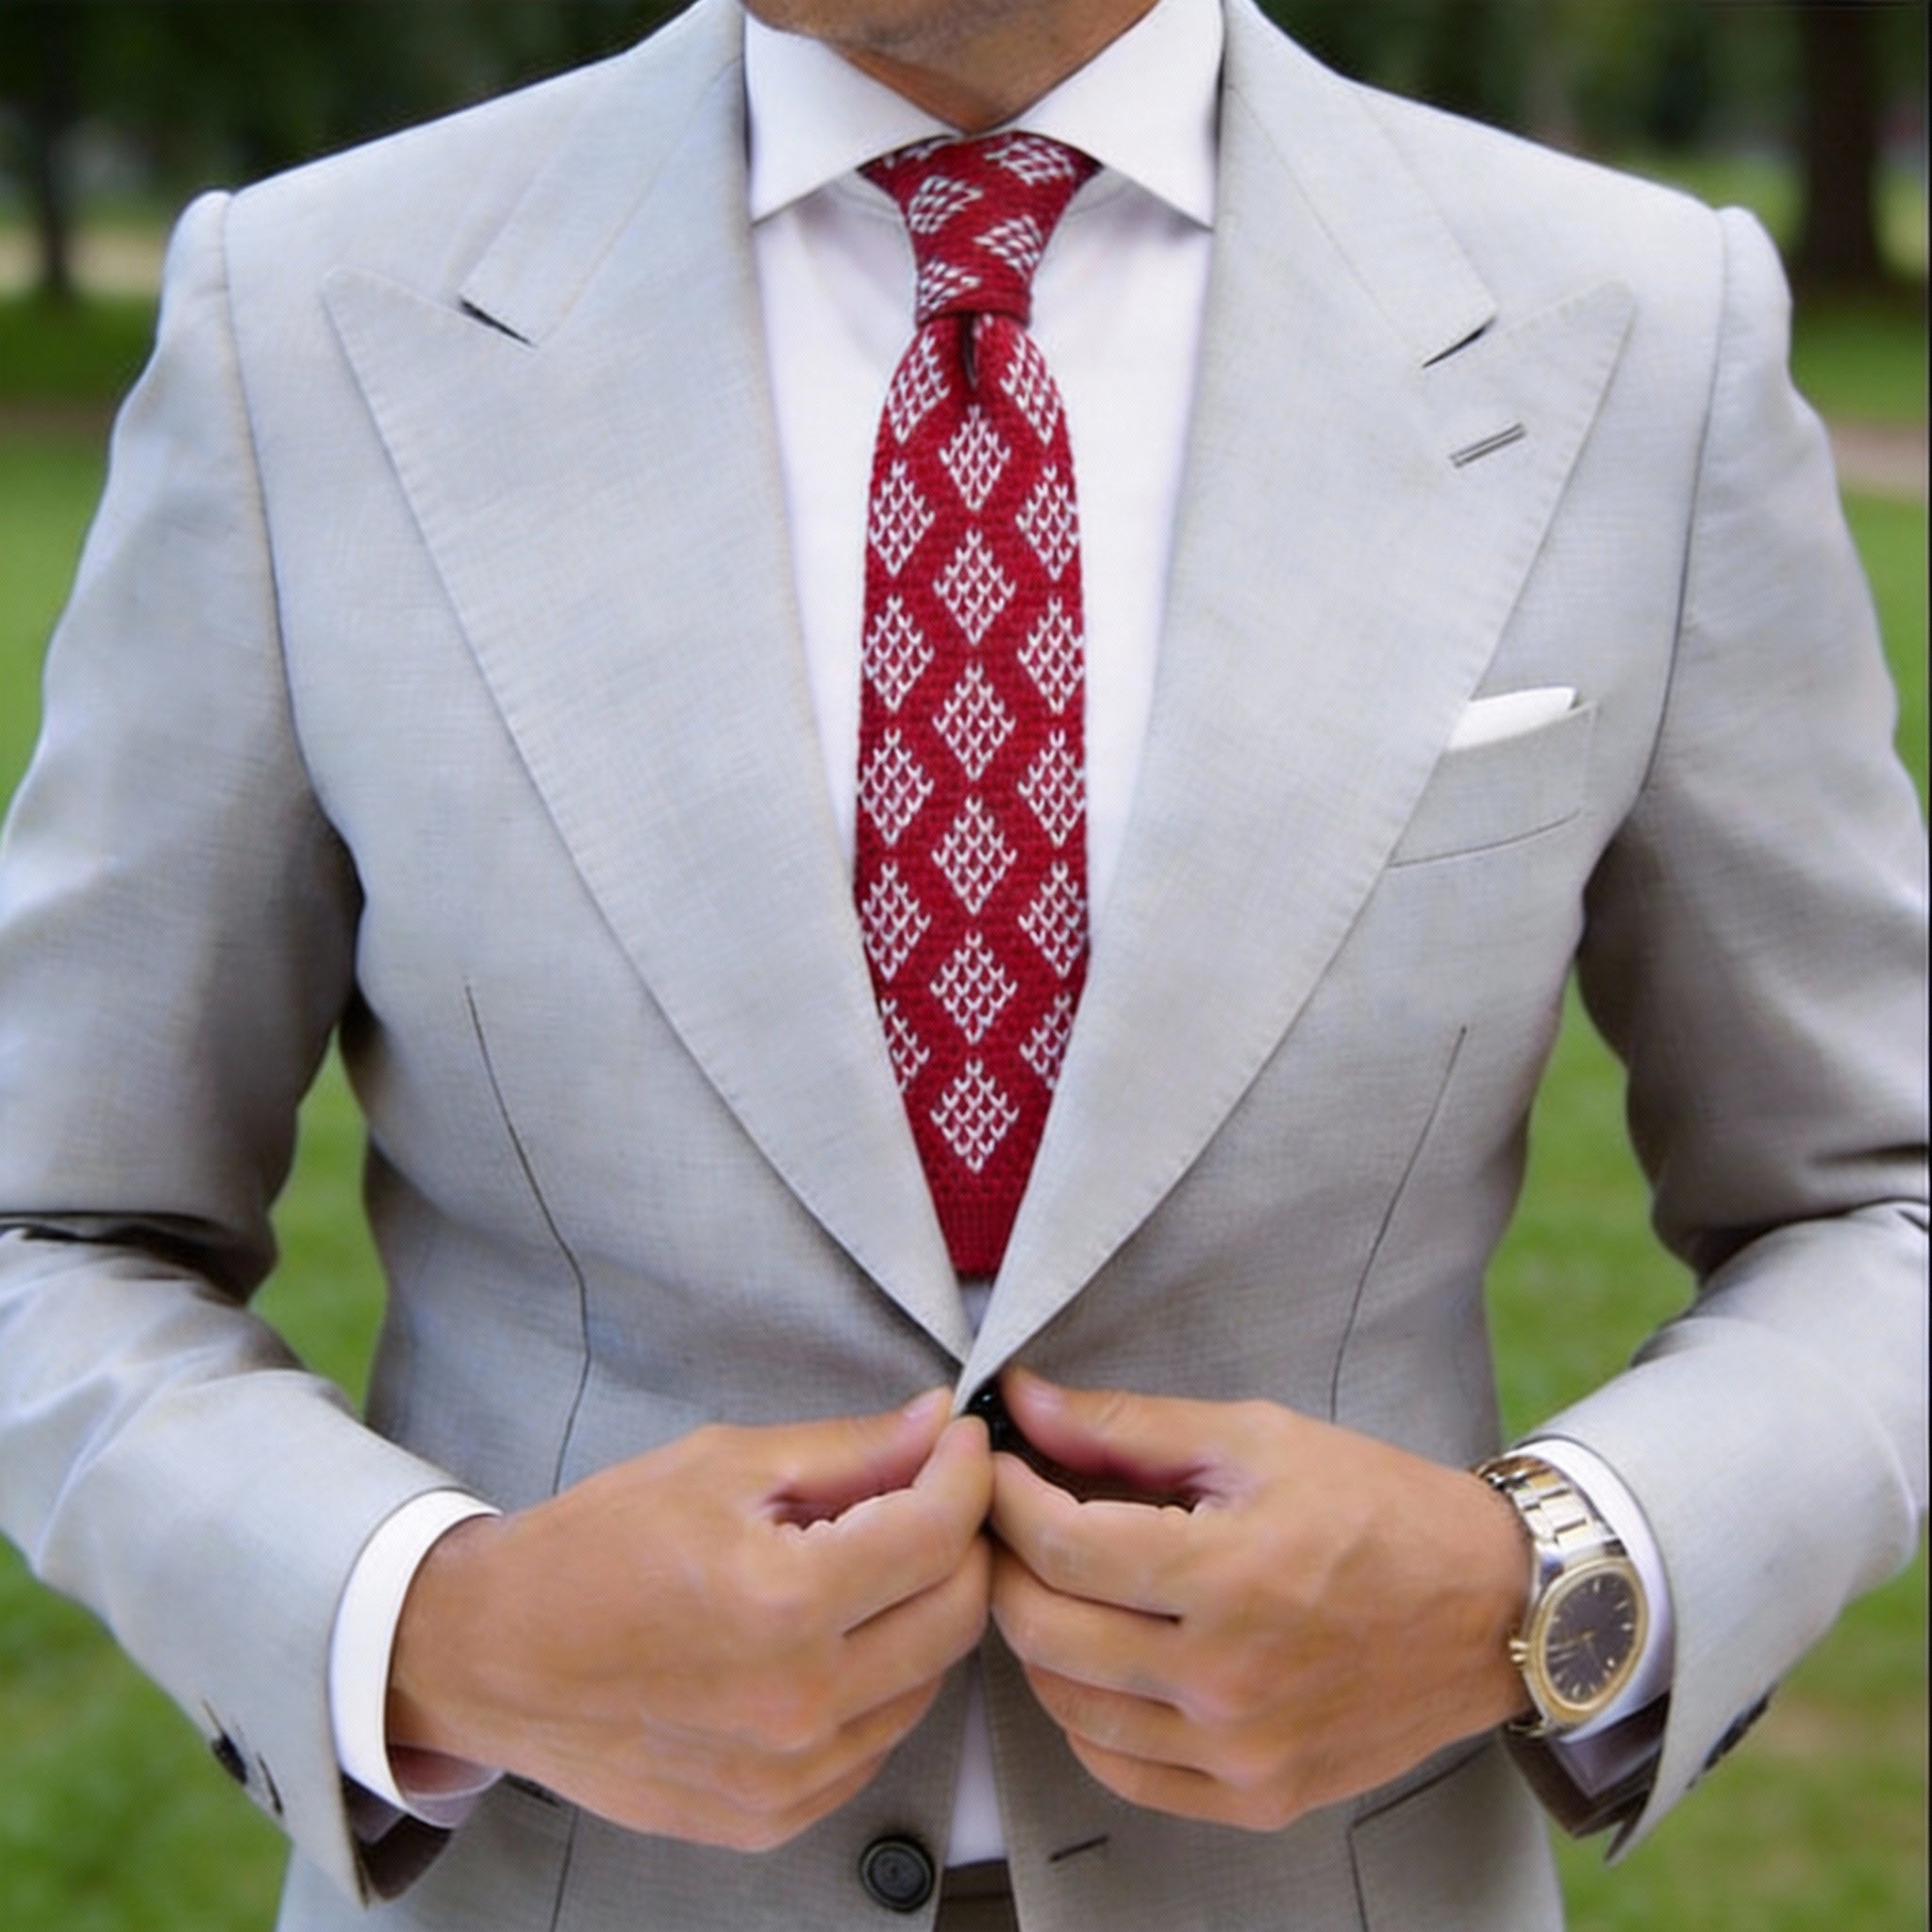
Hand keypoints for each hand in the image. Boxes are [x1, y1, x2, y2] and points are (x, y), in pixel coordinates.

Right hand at [388, 1390, 991, 1849]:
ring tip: (874, 1564)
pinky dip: (881, 1683)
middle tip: (931, 1496)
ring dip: (924, 1613)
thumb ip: (848, 1450)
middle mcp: (798, 1703)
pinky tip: (835, 1637)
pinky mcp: (772, 1818)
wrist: (494, 1657)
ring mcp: (787, 1777)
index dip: (966, 1473)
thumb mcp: (722, 1465)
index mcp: (784, 1602)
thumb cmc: (598, 1546)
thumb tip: (939, 1423)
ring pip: (928, 1684)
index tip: (961, 1442)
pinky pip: (875, 1742)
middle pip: (956, 1615)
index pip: (938, 1534)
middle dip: (962, 1542)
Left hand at [988, 1370, 1528, 1831]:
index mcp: (1230, 1576)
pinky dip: (1086, 1715)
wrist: (1489, 1607)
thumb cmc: (1377, 1508)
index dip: (1006, 1497)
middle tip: (1009, 1519)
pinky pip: (1122, 1772)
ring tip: (1052, 1581)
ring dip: (1036, 1638)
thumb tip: (1025, 1402)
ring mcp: (1242, 1752)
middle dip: (1005, 1563)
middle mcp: (1229, 1680)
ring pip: (1068, 1707)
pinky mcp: (1257, 1797)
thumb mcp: (1255, 1437)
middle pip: (1045, 1630)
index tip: (996, 1466)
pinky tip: (1097, 1659)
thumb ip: (1128, 1426)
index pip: (1060, 1545)